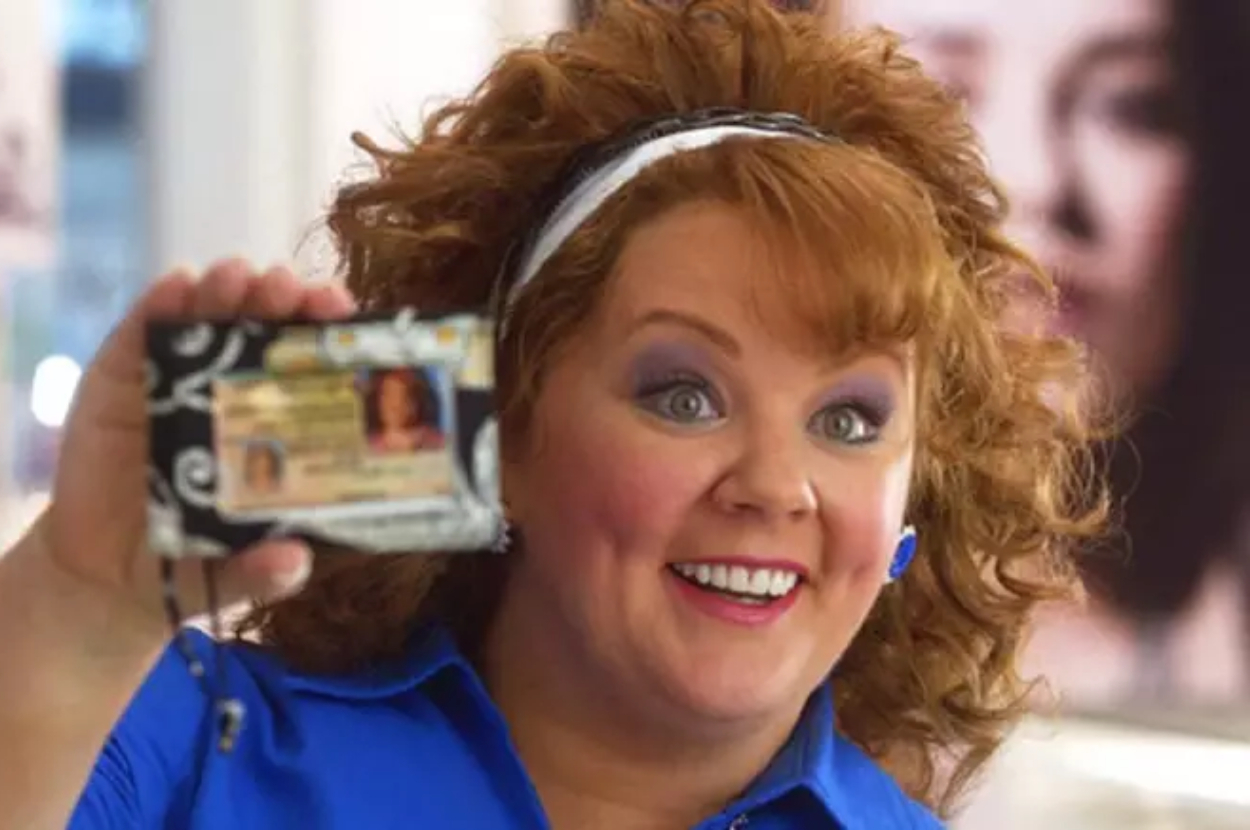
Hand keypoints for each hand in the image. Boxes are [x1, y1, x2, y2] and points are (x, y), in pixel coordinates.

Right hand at [32, 260, 354, 639]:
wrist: (108, 578)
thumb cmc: (195, 565)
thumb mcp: (235, 575)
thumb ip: (264, 572)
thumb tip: (293, 562)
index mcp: (280, 423)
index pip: (314, 364)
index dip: (329, 333)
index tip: (340, 312)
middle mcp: (237, 388)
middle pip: (268, 324)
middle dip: (282, 297)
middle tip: (290, 289)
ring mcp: (179, 378)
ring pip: (210, 313)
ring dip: (228, 288)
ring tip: (240, 278)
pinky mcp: (122, 378)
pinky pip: (141, 330)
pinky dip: (160, 302)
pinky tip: (177, 284)